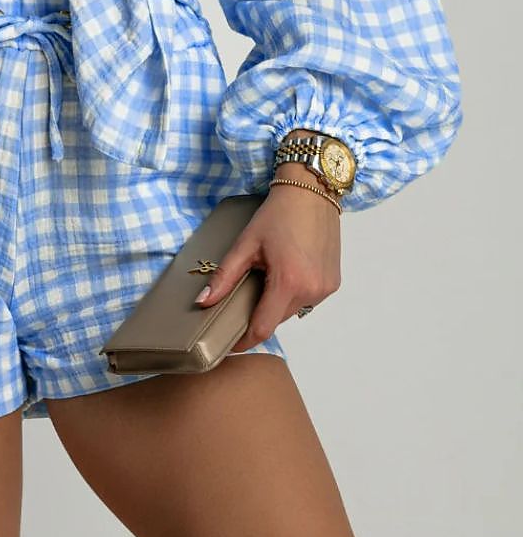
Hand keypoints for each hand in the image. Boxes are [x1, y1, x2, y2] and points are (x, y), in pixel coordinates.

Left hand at [194, 166, 341, 351]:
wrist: (312, 192)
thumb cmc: (278, 214)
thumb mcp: (246, 244)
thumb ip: (224, 277)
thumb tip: (203, 302)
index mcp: (288, 282)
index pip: (263, 327)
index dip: (244, 340)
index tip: (230, 344)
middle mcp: (311, 290)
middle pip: (277, 317)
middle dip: (260, 310)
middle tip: (248, 288)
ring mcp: (325, 288)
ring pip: (293, 309)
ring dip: (278, 300)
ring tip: (270, 272)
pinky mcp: (333, 283)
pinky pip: (308, 298)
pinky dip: (294, 291)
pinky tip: (289, 268)